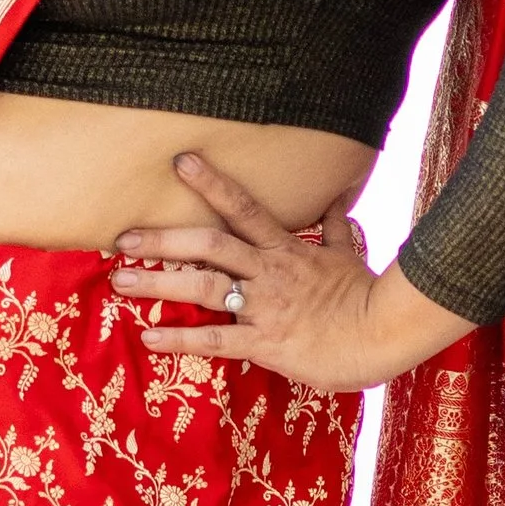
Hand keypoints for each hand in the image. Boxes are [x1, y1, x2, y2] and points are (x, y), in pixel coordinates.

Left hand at [107, 152, 475, 392]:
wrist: (384, 335)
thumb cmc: (367, 297)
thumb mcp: (352, 255)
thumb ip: (338, 229)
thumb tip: (339, 200)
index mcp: (287, 249)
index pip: (244, 207)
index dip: (211, 183)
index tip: (180, 162)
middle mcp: (269, 272)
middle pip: (208, 245)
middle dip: (163, 240)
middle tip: (122, 238)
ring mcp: (264, 307)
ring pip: (203, 288)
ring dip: (158, 284)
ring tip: (120, 283)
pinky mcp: (264, 343)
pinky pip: (215, 340)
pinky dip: (180, 340)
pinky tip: (149, 339)